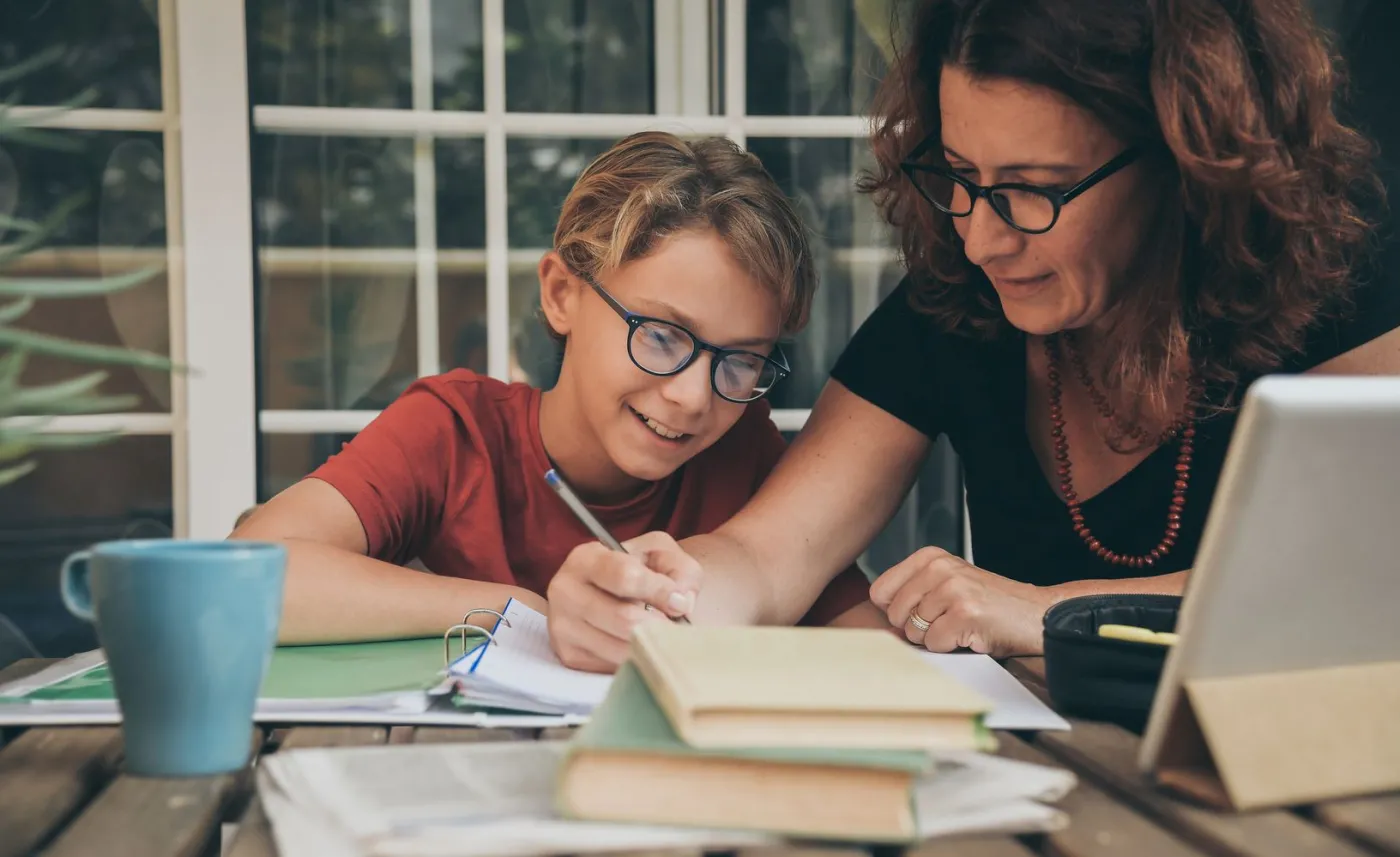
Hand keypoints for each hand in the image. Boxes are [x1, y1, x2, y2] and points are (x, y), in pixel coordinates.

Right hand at [546, 532, 699, 672]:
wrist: (616, 593)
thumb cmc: (641, 570)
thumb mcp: (662, 555)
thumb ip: (679, 571)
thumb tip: (680, 603)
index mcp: (585, 559)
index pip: (625, 577)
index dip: (659, 591)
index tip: (679, 601)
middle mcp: (565, 591)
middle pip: (623, 618)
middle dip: (658, 624)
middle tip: (674, 624)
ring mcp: (563, 626)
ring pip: (620, 648)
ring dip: (650, 645)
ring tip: (660, 635)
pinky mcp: (569, 656)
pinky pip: (612, 667)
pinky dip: (635, 659)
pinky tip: (640, 646)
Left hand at [869, 547, 1054, 656]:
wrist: (1036, 614)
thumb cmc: (989, 604)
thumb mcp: (947, 583)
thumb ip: (913, 592)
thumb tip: (880, 616)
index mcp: (930, 557)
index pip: (880, 591)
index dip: (897, 611)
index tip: (922, 612)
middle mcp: (939, 568)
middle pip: (895, 614)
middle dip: (917, 628)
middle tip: (948, 621)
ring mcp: (952, 589)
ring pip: (913, 631)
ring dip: (936, 638)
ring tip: (961, 625)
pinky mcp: (964, 613)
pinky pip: (934, 643)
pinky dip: (950, 647)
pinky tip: (970, 634)